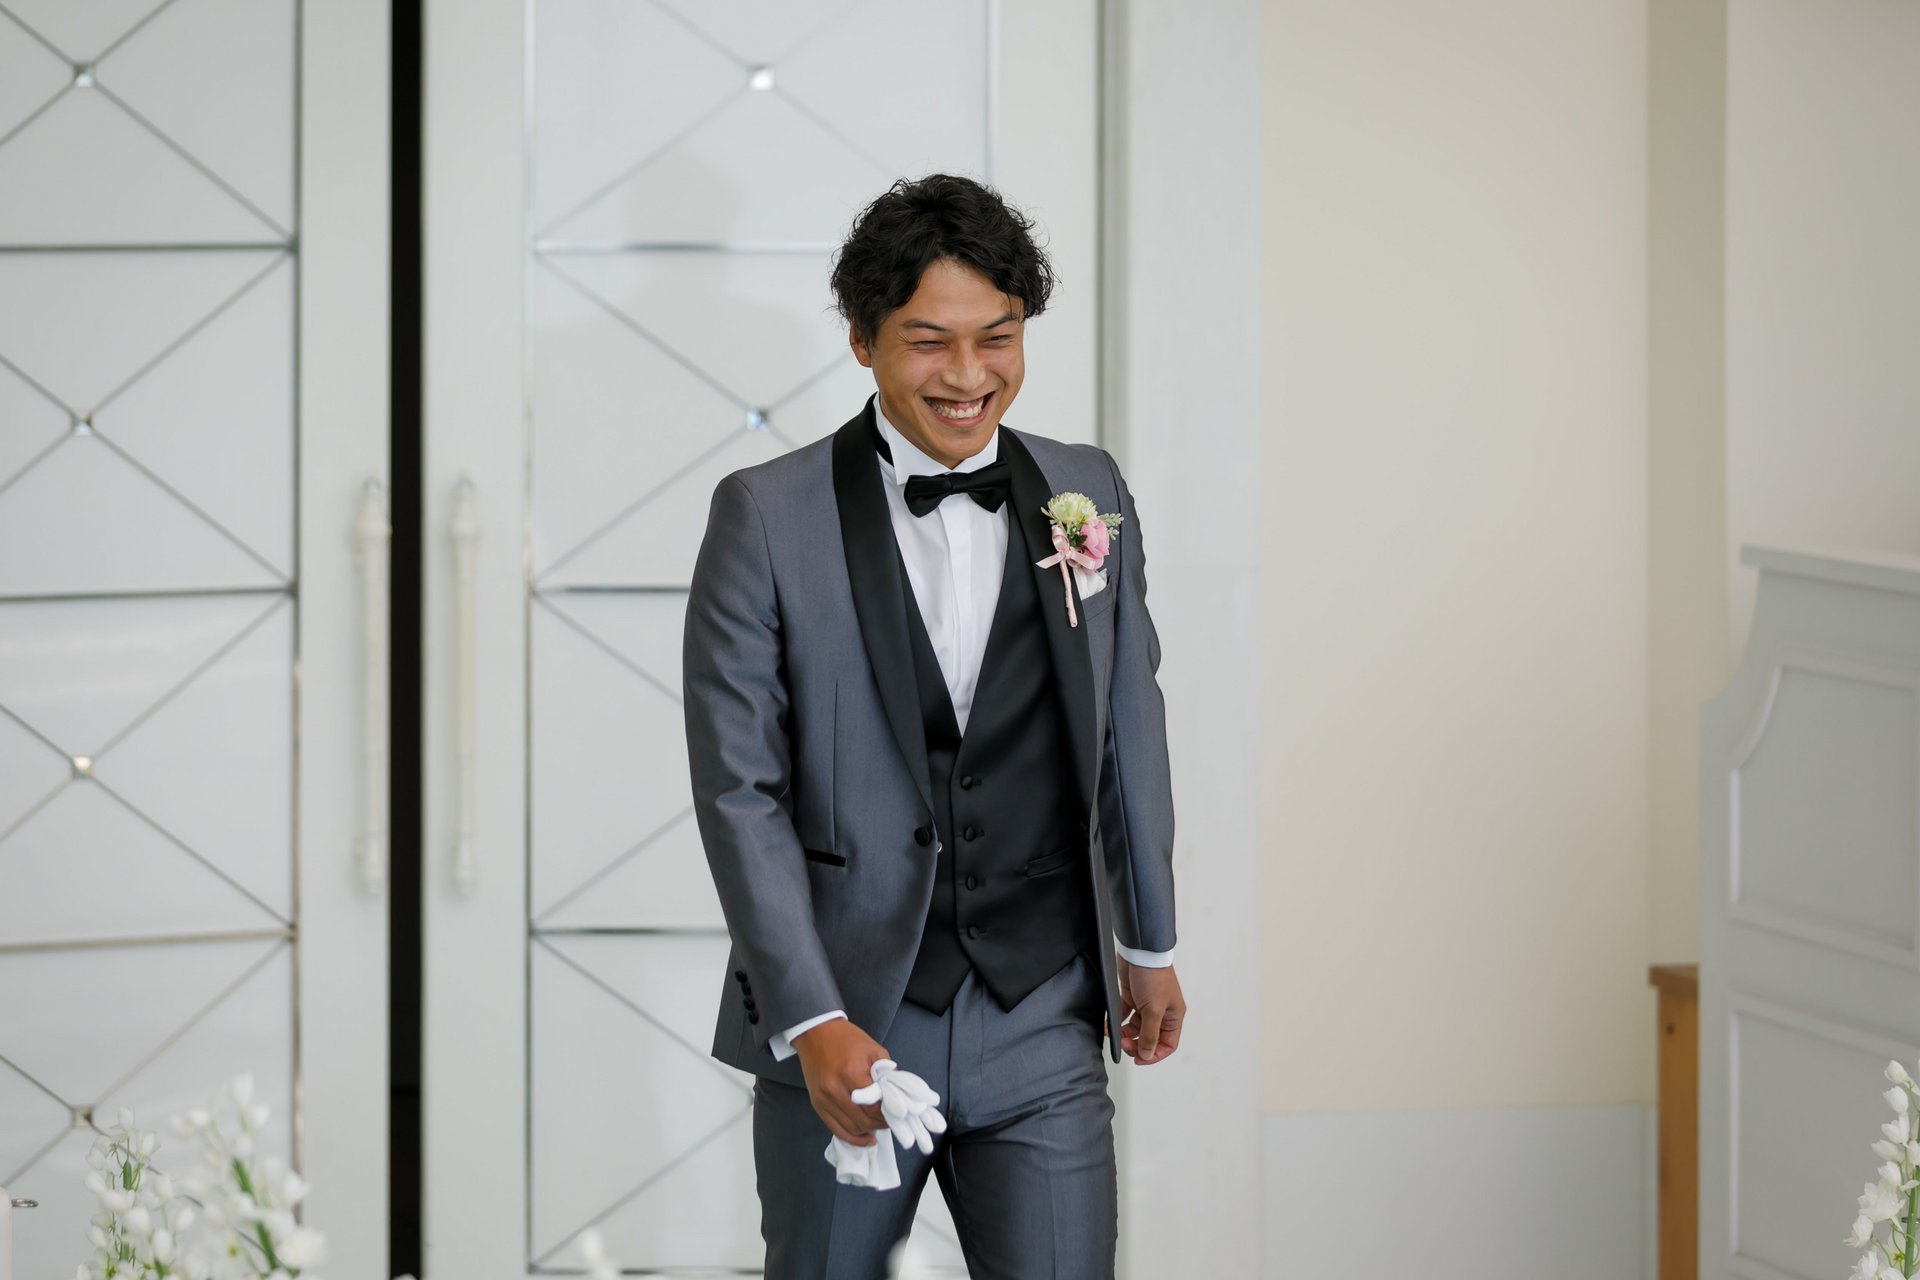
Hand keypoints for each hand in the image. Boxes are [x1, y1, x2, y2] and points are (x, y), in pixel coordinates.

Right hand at [791, 1018, 889, 1144]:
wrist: (816, 1032)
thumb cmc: (847, 1039)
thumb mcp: (874, 1050)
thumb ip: (888, 1073)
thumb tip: (899, 1094)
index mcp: (851, 1073)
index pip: (874, 1106)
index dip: (888, 1114)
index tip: (897, 1113)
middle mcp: (834, 1089)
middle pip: (863, 1120)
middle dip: (880, 1124)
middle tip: (890, 1120)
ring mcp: (823, 1099)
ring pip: (850, 1128)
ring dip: (867, 1131)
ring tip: (878, 1126)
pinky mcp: (817, 1104)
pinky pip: (835, 1129)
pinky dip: (851, 1137)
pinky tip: (864, 1137)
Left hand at [1116, 954, 1185, 1064]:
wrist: (1139, 951)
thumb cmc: (1153, 977)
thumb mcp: (1153, 1010)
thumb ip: (1149, 1034)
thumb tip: (1147, 1054)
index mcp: (1173, 1017)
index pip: (1167, 1044)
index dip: (1154, 1055)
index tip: (1138, 1058)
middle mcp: (1161, 1012)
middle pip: (1150, 1038)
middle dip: (1137, 1044)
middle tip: (1124, 1044)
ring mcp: (1146, 1005)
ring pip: (1136, 1028)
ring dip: (1125, 1034)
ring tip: (1115, 1035)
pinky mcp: (1132, 997)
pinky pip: (1125, 1016)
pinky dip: (1117, 1022)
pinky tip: (1108, 1025)